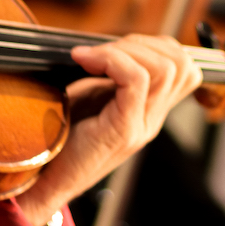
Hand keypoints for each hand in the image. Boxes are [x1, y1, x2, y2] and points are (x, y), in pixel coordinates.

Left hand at [16, 34, 200, 225]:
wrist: (41, 183)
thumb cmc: (56, 138)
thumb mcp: (89, 98)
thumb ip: (107, 77)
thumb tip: (107, 43)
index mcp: (148, 111)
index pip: (184, 67)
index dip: (154, 44)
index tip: (112, 46)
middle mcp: (152, 119)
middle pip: (180, 63)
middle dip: (139, 42)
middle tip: (100, 51)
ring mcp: (141, 126)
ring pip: (164, 68)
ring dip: (124, 49)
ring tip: (90, 57)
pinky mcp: (123, 131)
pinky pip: (136, 81)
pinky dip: (110, 59)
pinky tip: (83, 60)